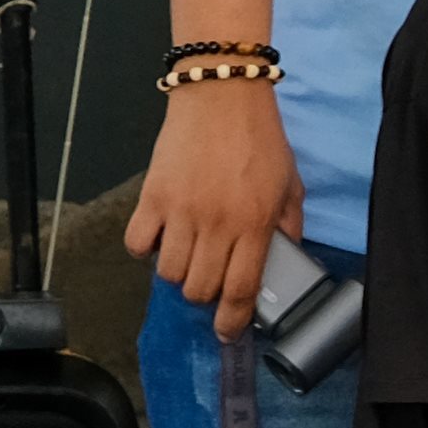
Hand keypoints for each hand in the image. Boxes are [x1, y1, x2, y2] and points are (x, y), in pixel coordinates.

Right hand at [127, 75, 297, 331]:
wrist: (222, 94)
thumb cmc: (259, 139)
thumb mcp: (290, 184)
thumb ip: (289, 226)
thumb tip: (283, 259)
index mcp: (254, 225)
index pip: (240, 290)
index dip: (232, 320)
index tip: (227, 332)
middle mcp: (217, 225)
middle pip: (199, 289)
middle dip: (205, 295)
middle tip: (210, 278)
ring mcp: (181, 212)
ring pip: (169, 274)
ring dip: (179, 273)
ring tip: (188, 254)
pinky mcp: (153, 197)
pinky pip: (138, 244)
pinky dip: (147, 249)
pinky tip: (161, 236)